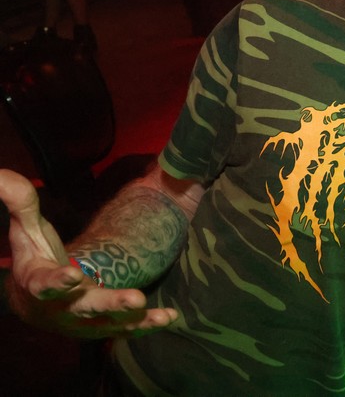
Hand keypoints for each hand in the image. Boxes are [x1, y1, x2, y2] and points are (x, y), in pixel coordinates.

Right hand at [0, 169, 177, 338]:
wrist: (35, 303)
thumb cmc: (35, 259)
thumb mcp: (26, 232)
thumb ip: (21, 205)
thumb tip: (3, 174)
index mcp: (38, 284)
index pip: (44, 285)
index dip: (55, 282)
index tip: (70, 276)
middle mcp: (61, 307)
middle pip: (85, 307)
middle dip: (110, 303)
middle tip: (134, 299)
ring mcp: (83, 320)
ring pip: (108, 321)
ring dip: (132, 317)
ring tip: (154, 310)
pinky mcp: (103, 325)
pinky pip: (126, 328)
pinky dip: (147, 324)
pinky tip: (169, 316)